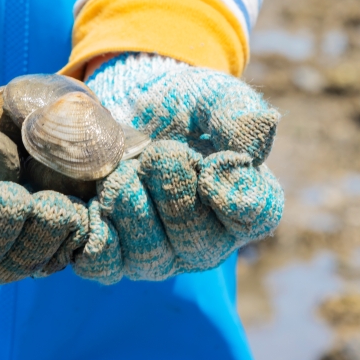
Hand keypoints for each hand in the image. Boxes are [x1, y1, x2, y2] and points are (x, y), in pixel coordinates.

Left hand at [74, 53, 283, 282]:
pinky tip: (94, 198)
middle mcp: (208, 240)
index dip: (231, 193)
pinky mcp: (116, 257)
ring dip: (130, 201)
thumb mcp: (214, 96)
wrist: (124, 107)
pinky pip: (103, 262)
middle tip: (158, 151)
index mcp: (245, 203)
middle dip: (172, 186)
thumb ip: (239, 113)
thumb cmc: (181, 105)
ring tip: (123, 169)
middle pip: (197, 241)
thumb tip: (264, 125)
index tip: (211, 161)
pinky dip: (94, 229)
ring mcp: (162, 255)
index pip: (255, 217)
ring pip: (149, 255)